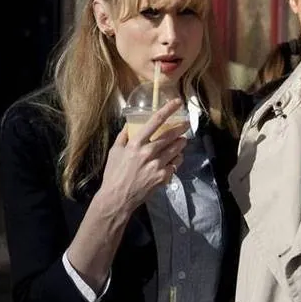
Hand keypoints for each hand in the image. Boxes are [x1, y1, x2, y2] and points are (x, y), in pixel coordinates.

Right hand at [99, 99, 189, 213]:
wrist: (117, 198)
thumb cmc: (113, 174)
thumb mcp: (114, 152)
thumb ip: (123, 136)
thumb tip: (129, 123)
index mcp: (136, 144)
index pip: (155, 121)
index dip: (168, 109)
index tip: (177, 102)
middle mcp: (148, 152)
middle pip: (170, 135)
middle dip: (181, 128)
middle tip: (187, 124)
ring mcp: (157, 165)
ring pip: (176, 149)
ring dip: (181, 143)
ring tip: (182, 140)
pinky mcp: (162, 177)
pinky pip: (175, 164)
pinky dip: (177, 160)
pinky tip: (176, 158)